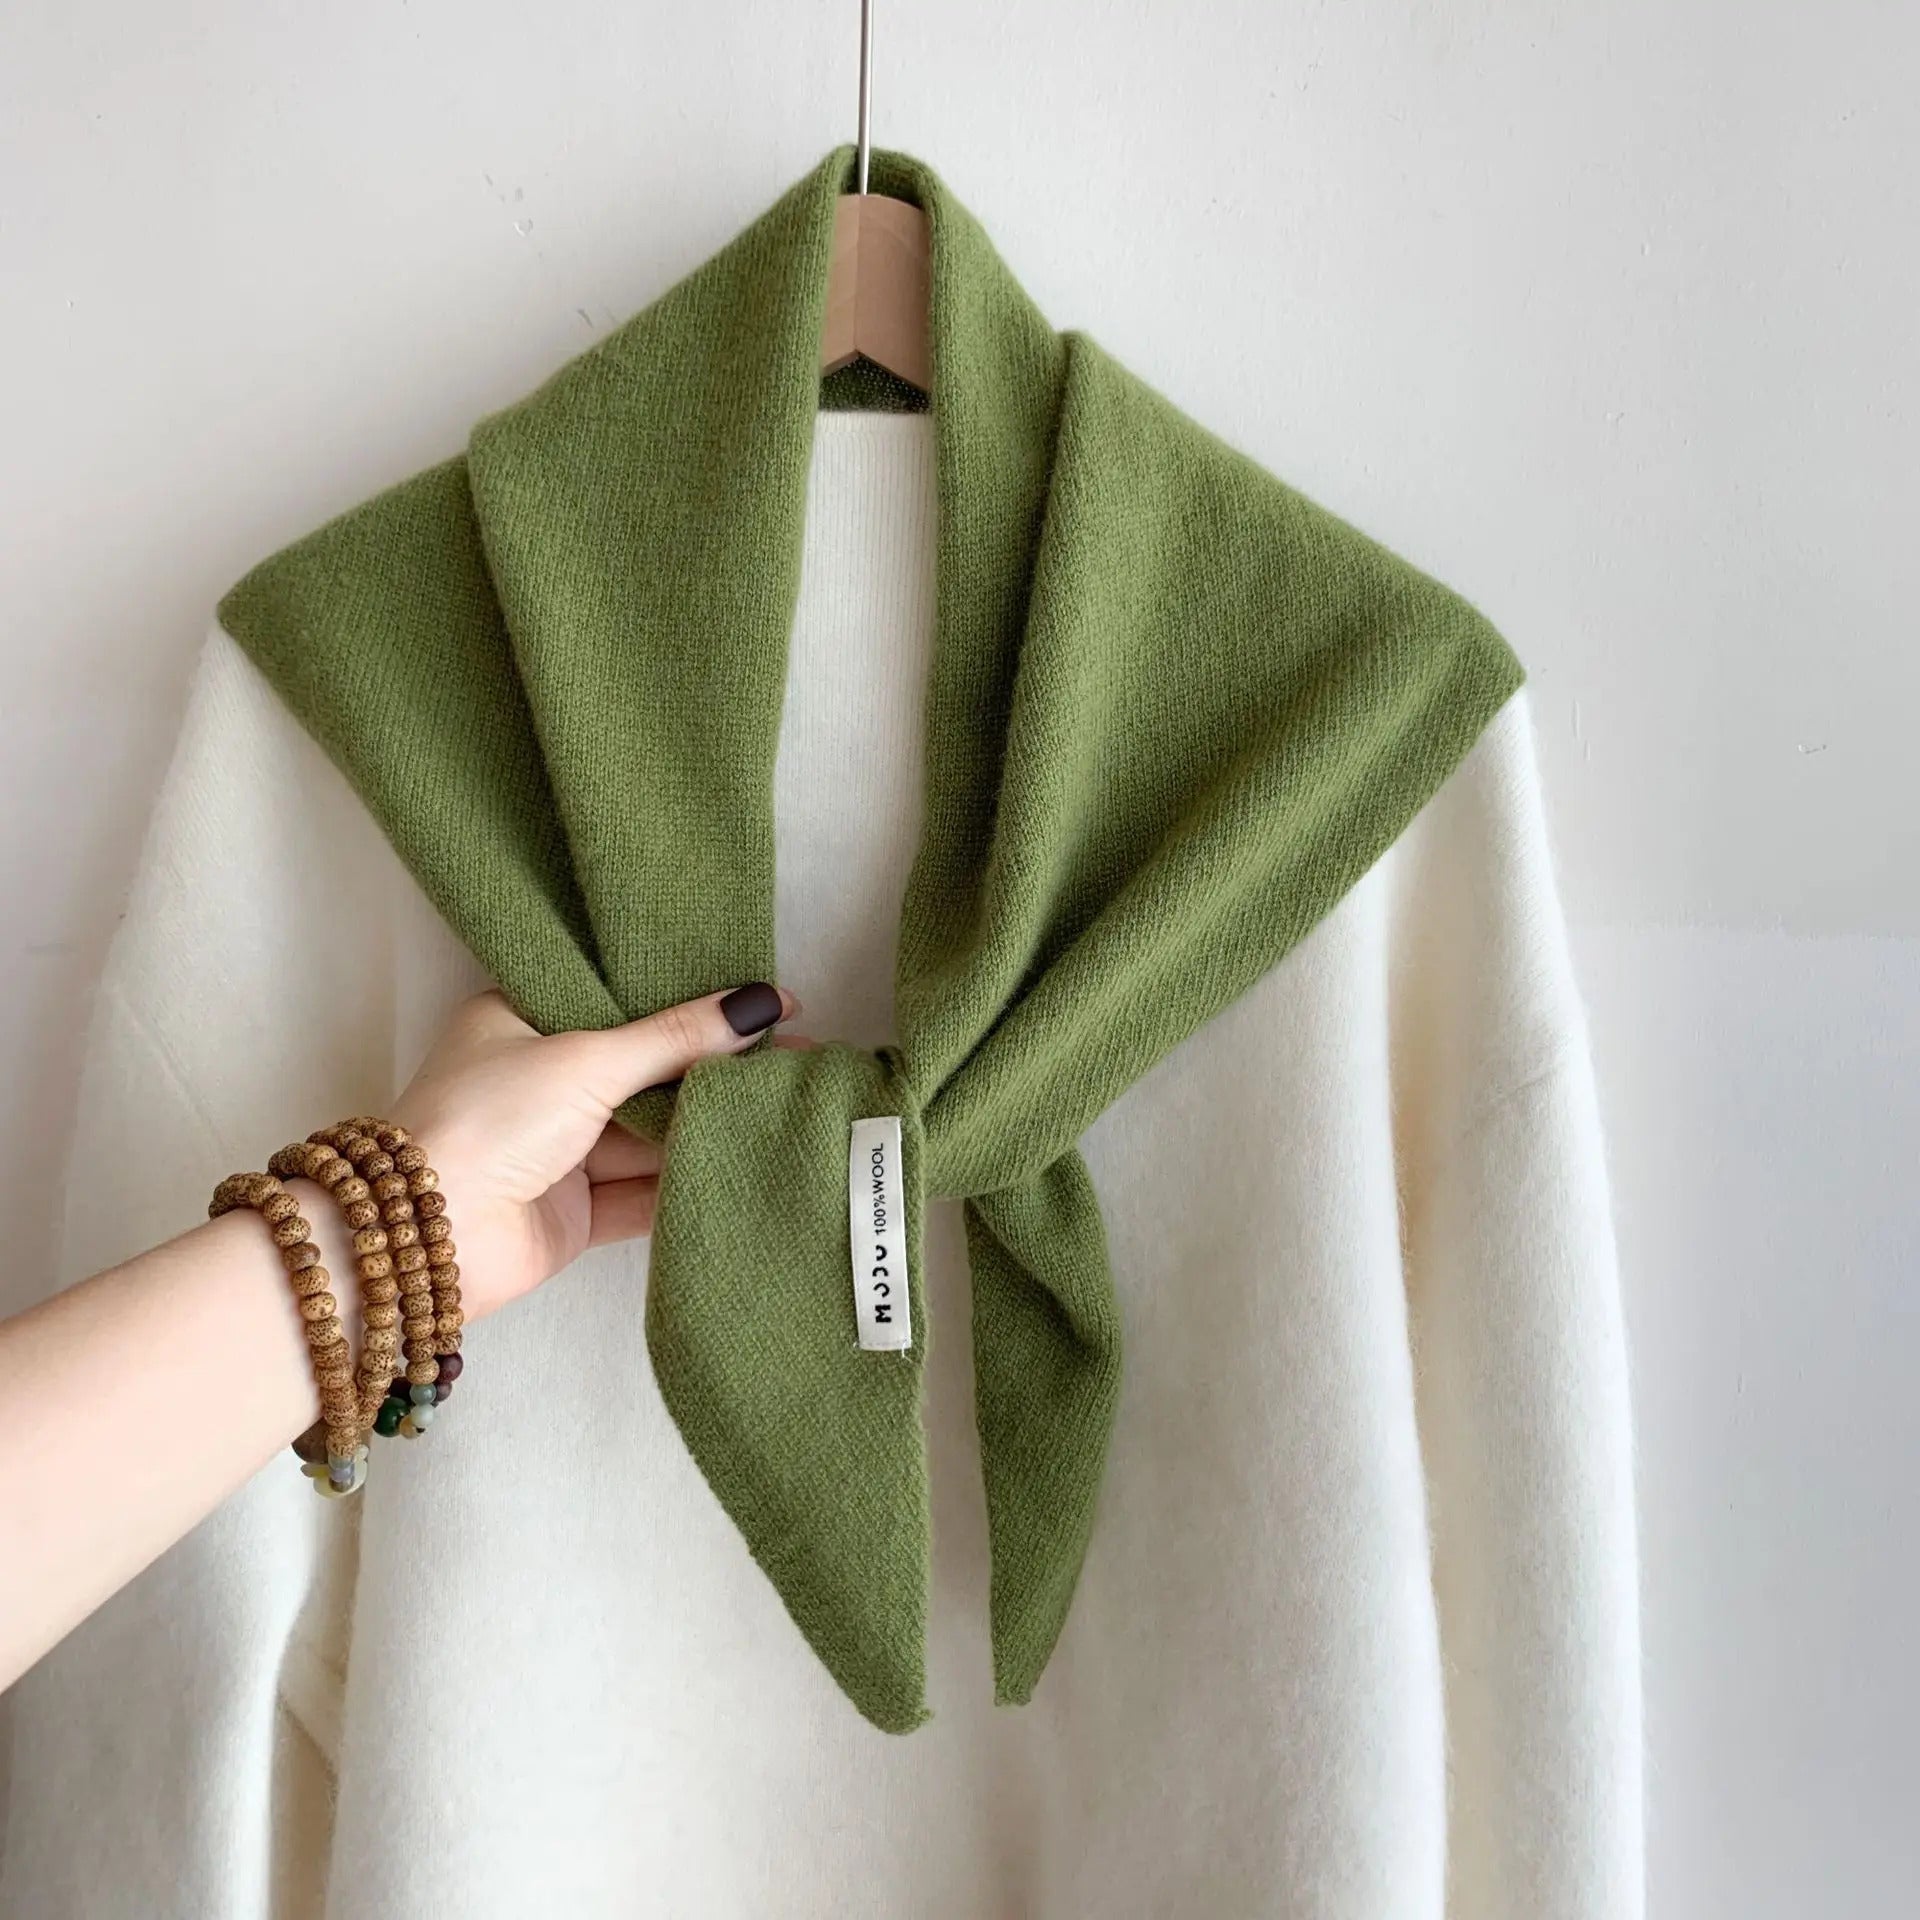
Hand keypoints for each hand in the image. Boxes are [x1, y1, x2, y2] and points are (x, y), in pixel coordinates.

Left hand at [385, 983, 802, 1322]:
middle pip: (642, 1068)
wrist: (427, 1238)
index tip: (757, 994)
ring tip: (793, 1098)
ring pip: (649, 1130)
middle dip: (711, 1065)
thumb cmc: (491, 1116)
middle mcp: (540, 1081)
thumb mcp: (587, 1059)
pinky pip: (646, 1189)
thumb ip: (678, 1038)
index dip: (685, 997)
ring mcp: (559, 1150)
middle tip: (799, 1048)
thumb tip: (765, 1003)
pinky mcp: (578, 1212)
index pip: (615, 999)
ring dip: (710, 1121)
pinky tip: (756, 1157)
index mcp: (520, 1021)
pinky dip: (692, 1178)